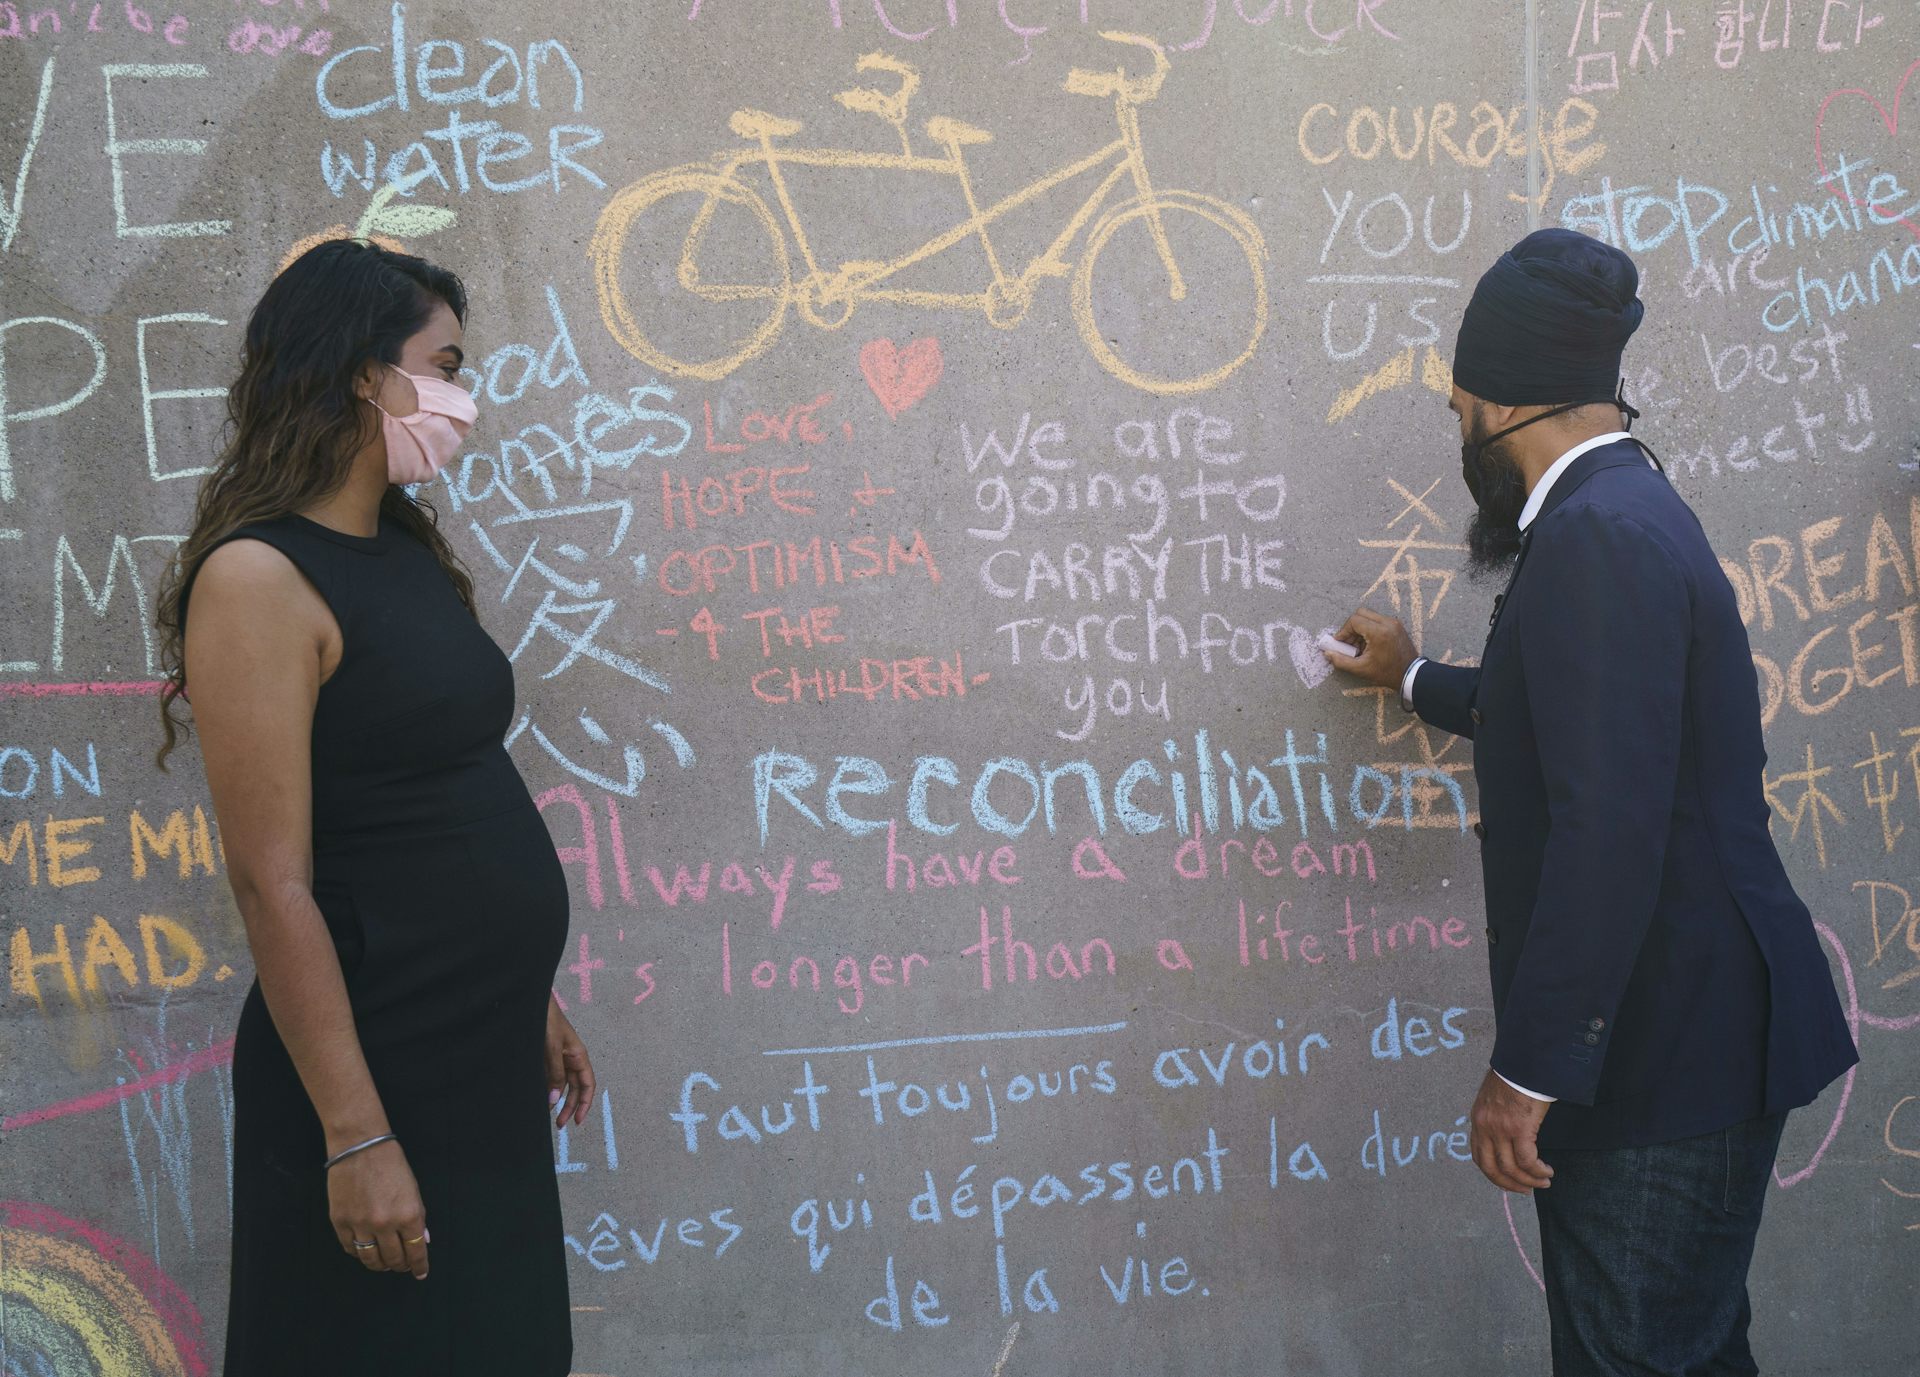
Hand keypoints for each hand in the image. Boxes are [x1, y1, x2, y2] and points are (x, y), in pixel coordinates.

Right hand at [327, 1139, 428, 1277]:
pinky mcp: (340, 1222)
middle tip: (402, 1266)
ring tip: (384, 1262)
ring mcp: (360, 1225)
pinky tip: (364, 1251)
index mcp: (408, 1214)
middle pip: (393, 1258)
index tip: (420, 1273)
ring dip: (380, 1264)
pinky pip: (350, 1248)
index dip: (419, 1266)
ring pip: (370, 1259)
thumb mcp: (413, 1189)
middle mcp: (385, 1224)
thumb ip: (418, 1217)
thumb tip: (422, 1240)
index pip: (416, 1251)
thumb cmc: (391, 1164)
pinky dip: (358, 1254)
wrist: (360, 1146)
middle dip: (400, 1265)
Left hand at [546, 997, 595, 1128]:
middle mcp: (571, 1060)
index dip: (584, 1104)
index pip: (587, 1086)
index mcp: (579, 1057)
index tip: (577, 1121)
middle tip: (559, 1125)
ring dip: (558, 1100)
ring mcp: (559, 1058)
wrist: (534, 1003)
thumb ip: (555, 1073)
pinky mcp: (547, 1057)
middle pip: (575, 1089)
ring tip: (549, 1115)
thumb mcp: (553, 1048)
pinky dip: (548, 1089)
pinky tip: (541, 1098)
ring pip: (562, 1085)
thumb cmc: (547, 1020)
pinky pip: (550, 1077)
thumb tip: (555, 1099)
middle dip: (569, 1107)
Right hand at [1323, 607, 1418, 690]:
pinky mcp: (1397, 625)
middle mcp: (1387, 622)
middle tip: (1348, 643)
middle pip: (1361, 613)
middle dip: (1351, 627)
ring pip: (1369, 616)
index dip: (1343, 631)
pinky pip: (1378, 620)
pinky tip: (1369, 644)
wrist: (1411, 675)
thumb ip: (1341, 661)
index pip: (1354, 620)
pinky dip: (1369, 629)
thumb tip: (1327, 653)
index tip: (1340, 643)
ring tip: (1359, 646)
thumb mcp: (1361, 669)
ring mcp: (1394, 623)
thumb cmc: (1387, 673)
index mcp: (1379, 632)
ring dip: (1360, 628)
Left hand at [1468, 1069, 1553, 1193]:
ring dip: (1529, 1180)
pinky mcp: (1519, 1128)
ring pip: (1511, 1167)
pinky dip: (1537, 1170)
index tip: (1508, 1181)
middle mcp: (1485, 1127)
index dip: (1494, 1174)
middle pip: (1492, 1168)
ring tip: (1543, 1181)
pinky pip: (1527, 1160)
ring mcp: (1500, 1128)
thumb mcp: (1495, 1099)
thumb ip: (1496, 1119)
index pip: (1479, 1157)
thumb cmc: (1515, 1078)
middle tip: (1526, 1190)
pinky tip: (1547, 1171)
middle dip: (1510, 1184)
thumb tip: (1507, 1137)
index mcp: (1478, 1121)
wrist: (1525, 1063)